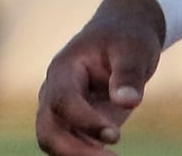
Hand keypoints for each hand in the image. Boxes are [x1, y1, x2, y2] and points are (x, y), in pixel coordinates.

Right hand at [35, 0, 166, 154]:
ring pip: (56, 144)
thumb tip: (128, 102)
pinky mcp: (76, 125)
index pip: (62, 101)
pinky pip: (74, 148)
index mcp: (64, 70)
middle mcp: (55, 93)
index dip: (84, 120)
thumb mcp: (134, 48)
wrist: (124, 37)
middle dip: (73, 150)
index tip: (115, 135)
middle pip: (48, 130)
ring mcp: (62, 112)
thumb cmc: (127, 38)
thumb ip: (129, 73)